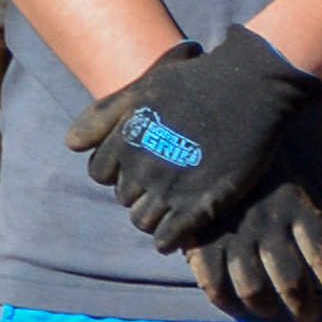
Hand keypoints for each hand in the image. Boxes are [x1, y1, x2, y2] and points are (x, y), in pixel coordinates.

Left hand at [65, 24, 312, 250]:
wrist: (251, 85)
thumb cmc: (196, 82)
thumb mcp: (143, 89)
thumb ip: (103, 116)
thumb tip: (70, 144)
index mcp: (124, 139)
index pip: (100, 172)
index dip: (118, 169)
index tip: (141, 164)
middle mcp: (141, 166)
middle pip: (123, 196)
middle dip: (138, 190)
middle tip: (165, 180)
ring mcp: (171, 187)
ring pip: (141, 220)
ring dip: (153, 216)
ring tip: (171, 206)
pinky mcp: (201, 204)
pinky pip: (169, 237)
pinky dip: (168, 239)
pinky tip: (177, 234)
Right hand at [189, 177, 321, 321]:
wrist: (213, 147)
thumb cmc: (268, 175)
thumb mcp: (305, 185)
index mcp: (296, 209)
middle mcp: (267, 225)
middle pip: (290, 280)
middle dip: (303, 306)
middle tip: (308, 319)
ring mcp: (233, 234)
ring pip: (252, 287)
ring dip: (264, 307)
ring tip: (270, 311)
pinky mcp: (202, 240)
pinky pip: (213, 282)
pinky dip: (225, 300)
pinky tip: (234, 305)